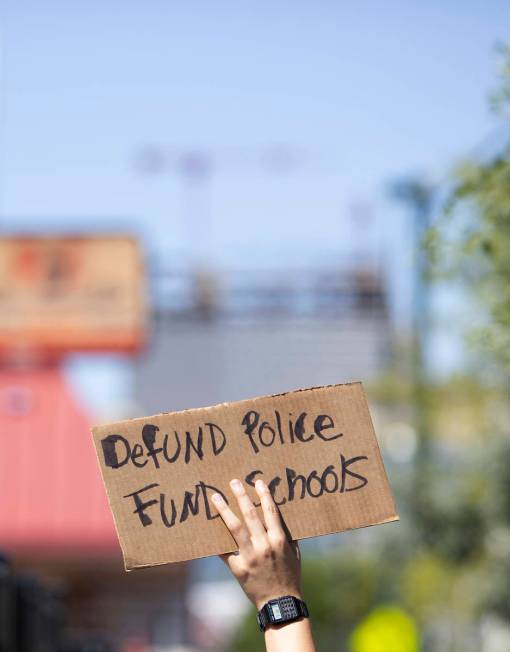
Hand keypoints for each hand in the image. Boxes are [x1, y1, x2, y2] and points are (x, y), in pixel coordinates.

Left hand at [212, 478, 301, 609]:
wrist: (280, 602)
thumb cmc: (290, 575)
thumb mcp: (295, 553)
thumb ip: (288, 535)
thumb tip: (280, 516)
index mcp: (279, 539)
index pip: (270, 511)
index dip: (263, 494)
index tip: (257, 481)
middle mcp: (264, 545)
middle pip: (250, 514)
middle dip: (241, 496)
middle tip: (233, 482)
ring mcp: (250, 556)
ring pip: (235, 528)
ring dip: (224, 510)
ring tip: (215, 497)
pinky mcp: (238, 567)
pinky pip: (225, 550)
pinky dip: (216, 540)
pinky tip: (208, 528)